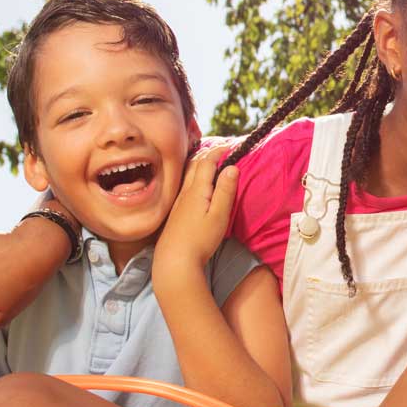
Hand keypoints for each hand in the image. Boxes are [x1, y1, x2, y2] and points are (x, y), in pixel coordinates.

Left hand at [157, 147, 237, 279]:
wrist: (174, 261)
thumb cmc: (200, 240)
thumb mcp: (219, 215)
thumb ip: (225, 190)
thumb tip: (232, 167)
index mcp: (197, 190)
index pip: (207, 162)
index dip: (218, 151)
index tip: (231, 145)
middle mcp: (185, 193)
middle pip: (195, 165)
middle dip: (209, 154)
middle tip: (223, 151)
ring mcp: (178, 202)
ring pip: (188, 175)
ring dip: (200, 164)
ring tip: (212, 163)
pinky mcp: (176, 213)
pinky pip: (185, 186)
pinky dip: (194, 177)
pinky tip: (198, 186)